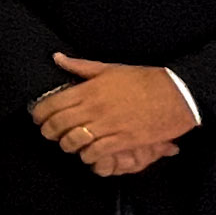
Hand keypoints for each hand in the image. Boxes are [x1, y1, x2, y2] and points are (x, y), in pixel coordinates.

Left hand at [34, 54, 190, 174]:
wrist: (177, 94)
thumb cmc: (145, 79)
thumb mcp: (111, 68)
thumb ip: (81, 67)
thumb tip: (57, 58)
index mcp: (90, 89)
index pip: (53, 104)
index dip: (40, 114)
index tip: (38, 117)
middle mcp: (95, 108)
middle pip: (59, 124)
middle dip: (49, 132)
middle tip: (49, 133)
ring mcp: (109, 125)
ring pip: (74, 141)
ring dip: (67, 145)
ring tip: (69, 144)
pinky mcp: (123, 141)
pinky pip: (95, 153)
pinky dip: (87, 156)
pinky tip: (88, 153)